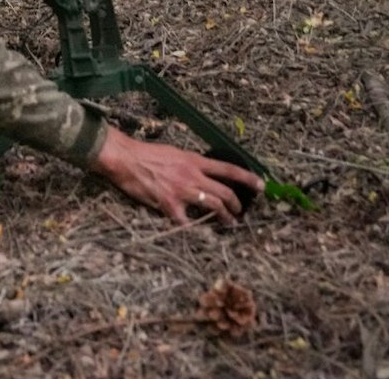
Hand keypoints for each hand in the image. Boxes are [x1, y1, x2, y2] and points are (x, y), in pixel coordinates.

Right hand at [88, 125, 263, 225]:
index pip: (229, 169)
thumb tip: (202, 173)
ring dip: (225, 217)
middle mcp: (193, 175)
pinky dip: (195, 230)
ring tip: (229, 223)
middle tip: (240, 211)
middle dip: (237, 204)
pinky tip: (198, 234)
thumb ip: (190, 164)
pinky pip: (187, 222)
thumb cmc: (147, 154)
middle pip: (225, 192)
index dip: (248, 178)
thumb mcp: (175, 153)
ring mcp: (182, 191)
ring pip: (213, 206)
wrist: (126, 158)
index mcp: (194, 161)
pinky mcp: (169, 205)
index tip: (262, 186)